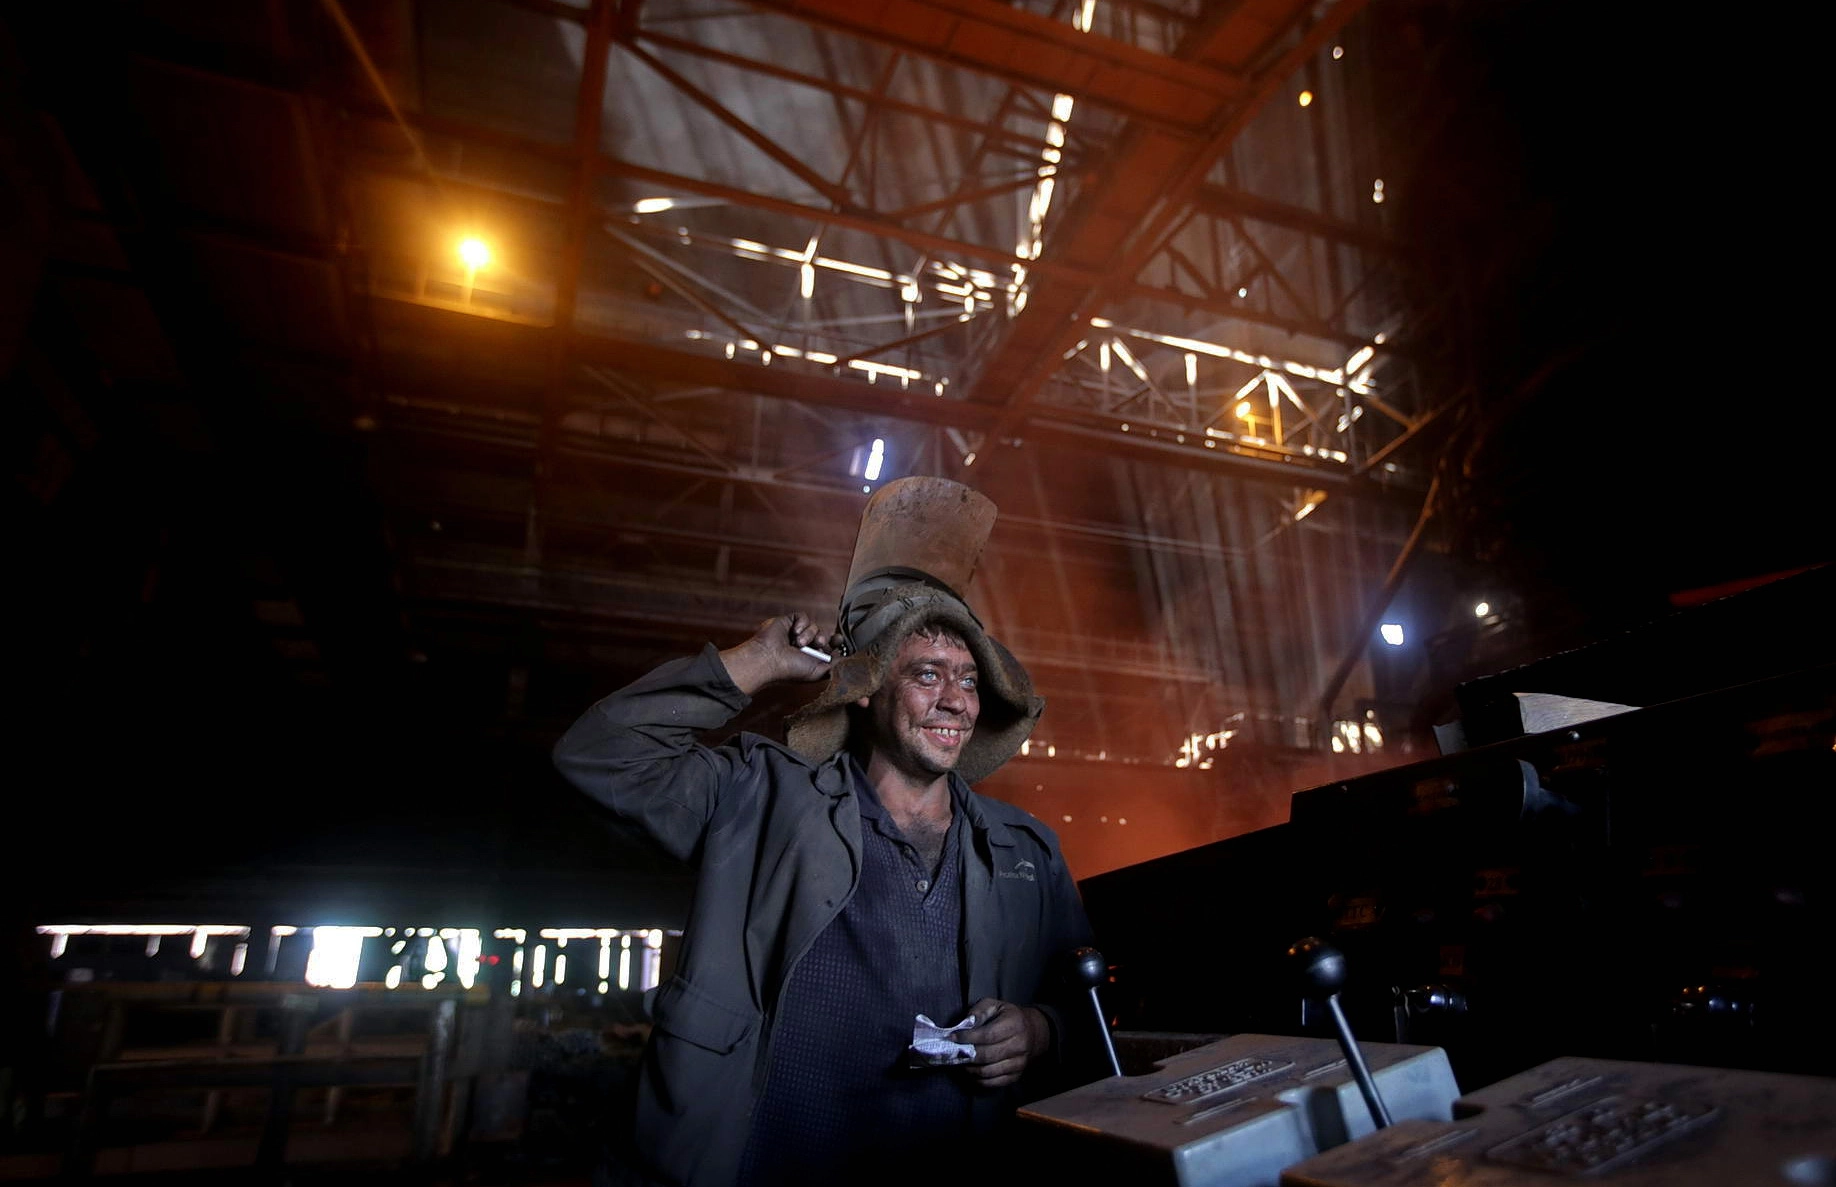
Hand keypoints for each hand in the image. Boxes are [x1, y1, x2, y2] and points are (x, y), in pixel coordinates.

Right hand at [717, 613, 832, 694]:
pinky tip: (794, 632)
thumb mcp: (818, 672)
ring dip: (810, 634)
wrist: (769, 659)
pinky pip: (803, 616)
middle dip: (824, 639)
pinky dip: (802, 623)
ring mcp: (795, 634)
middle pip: (823, 635)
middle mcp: (804, 646)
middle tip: (819, 644)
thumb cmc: (791, 670)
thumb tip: (847, 657)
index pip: (829, 648)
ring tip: (798, 643)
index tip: (838, 641)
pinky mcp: (788, 622)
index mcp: (811, 659)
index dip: (835, 643)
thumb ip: (835, 665)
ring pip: (814, 626)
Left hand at [957, 999, 1049, 1088]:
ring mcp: (1019, 1063)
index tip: (953, 1037)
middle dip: (967, 1055)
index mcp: (1014, 1024)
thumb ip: (979, 1011)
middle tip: (954, 1052)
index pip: (988, 1035)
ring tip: (961, 1061)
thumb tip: (965, 1024)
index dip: (968, 1037)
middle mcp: (1019, 1045)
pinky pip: (994, 1083)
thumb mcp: (995, 1006)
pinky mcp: (1015, 1076)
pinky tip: (971, 1071)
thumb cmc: (1009, 1017)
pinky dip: (978, 1080)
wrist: (1033, 1033)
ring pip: (989, 1071)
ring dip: (970, 1068)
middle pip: (988, 1055)